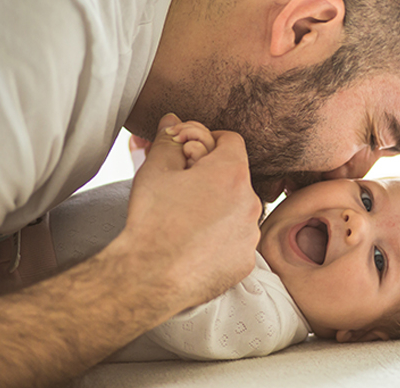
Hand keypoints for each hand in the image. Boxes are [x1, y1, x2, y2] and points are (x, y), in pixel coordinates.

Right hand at [117, 114, 261, 308]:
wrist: (148, 277)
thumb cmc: (152, 222)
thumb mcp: (155, 170)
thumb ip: (169, 140)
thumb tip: (172, 121)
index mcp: (232, 174)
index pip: (231, 140)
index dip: (208, 141)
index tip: (191, 153)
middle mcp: (250, 203)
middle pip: (235, 176)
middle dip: (211, 176)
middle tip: (183, 187)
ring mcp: (251, 235)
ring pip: (237, 209)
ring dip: (218, 207)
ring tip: (186, 218)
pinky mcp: (245, 262)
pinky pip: (236, 240)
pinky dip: (220, 238)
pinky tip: (195, 243)